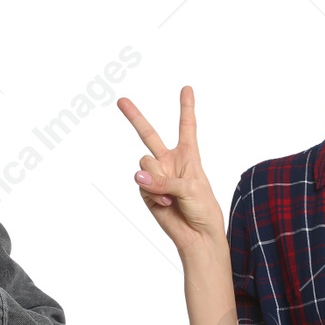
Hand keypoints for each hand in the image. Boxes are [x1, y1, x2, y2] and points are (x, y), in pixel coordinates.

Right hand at [116, 86, 225, 254]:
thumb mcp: (191, 188)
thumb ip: (165, 179)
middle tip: (121, 101)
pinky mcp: (147, 191)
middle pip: (148, 134)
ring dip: (156, 179)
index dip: (186, 107)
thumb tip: (138, 176)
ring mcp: (156, 176)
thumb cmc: (203, 208)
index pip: (187, 126)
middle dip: (134, 116)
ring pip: (144, 164)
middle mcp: (169, 161)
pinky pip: (141, 184)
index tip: (187, 88)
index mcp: (188, 155)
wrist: (197, 235)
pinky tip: (166, 202)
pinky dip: (153, 192)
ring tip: (170, 195)